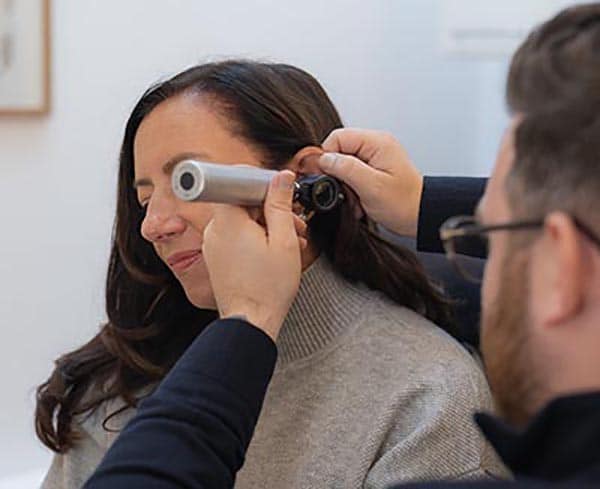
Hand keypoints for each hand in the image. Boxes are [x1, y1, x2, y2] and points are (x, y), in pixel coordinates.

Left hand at [201, 171, 302, 340]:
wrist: (252, 322)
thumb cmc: (268, 287)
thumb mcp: (284, 240)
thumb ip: (281, 204)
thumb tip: (281, 177)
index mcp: (228, 221)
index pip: (233, 181)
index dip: (257, 182)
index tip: (276, 191)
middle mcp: (214, 230)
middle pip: (241, 203)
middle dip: (270, 209)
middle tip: (294, 223)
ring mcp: (213, 245)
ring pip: (241, 221)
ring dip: (266, 225)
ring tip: (291, 242)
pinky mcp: (217, 258)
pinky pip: (236, 237)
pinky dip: (255, 238)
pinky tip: (275, 251)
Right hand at [316, 128, 422, 236]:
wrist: (421, 217)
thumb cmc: (405, 203)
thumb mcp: (371, 186)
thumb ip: (346, 169)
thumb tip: (324, 159)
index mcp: (377, 143)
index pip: (338, 137)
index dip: (327, 157)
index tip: (328, 176)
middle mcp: (376, 146)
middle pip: (339, 151)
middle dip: (337, 174)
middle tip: (346, 191)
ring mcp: (375, 158)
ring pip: (344, 165)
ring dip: (345, 185)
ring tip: (356, 198)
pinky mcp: (374, 170)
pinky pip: (353, 175)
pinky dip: (352, 189)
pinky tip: (359, 201)